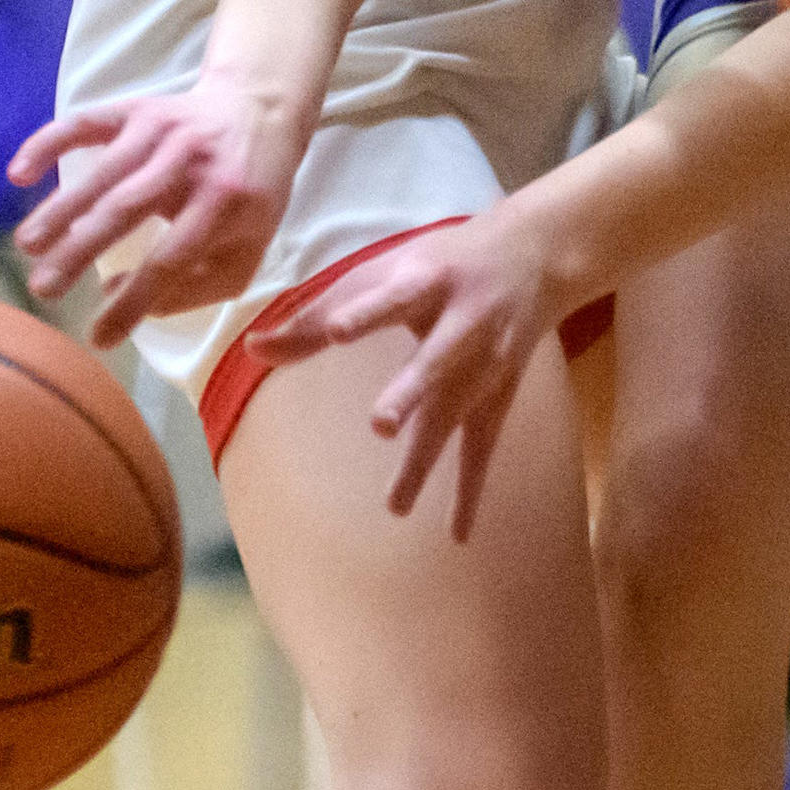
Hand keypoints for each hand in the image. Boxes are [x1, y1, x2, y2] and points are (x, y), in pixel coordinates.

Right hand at [11, 65, 308, 350]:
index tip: (97, 338)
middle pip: (128, 208)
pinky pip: (88, 122)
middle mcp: (192, 162)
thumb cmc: (248, 195)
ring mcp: (163, 129)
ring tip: (27, 246)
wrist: (263, 109)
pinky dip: (50, 142)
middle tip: (43, 289)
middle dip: (81, 250)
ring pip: (104, 171)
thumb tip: (130, 302)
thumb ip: (200, 286)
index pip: (173, 259)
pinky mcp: (138, 108)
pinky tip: (19, 174)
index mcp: (227, 202)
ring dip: (60, 208)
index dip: (135, 301)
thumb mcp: (250, 246)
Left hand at [241, 204, 581, 538]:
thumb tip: (252, 349)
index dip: (367, 311)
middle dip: (412, 391)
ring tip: (395, 507)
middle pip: (436, 358)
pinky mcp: (499, 394)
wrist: (536, 254)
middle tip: (381, 425)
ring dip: (427, 457)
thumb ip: (321, 313)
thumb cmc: (444, 262)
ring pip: (455, 412)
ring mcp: (486, 362)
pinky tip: (456, 535)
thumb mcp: (388, 272)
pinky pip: (484, 446)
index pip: (395, 295)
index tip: (338, 331)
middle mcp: (464, 320)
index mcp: (429, 279)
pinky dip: (471, 491)